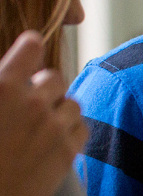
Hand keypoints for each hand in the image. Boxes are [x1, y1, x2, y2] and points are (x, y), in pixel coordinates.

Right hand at [0, 32, 85, 195]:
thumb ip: (0, 88)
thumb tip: (11, 82)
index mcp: (3, 85)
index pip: (31, 46)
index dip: (30, 47)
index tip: (30, 48)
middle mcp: (33, 102)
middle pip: (55, 77)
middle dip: (45, 87)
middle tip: (30, 104)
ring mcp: (54, 126)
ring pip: (71, 103)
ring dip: (59, 110)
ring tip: (41, 127)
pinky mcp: (69, 150)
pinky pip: (81, 128)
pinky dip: (71, 132)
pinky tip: (55, 141)